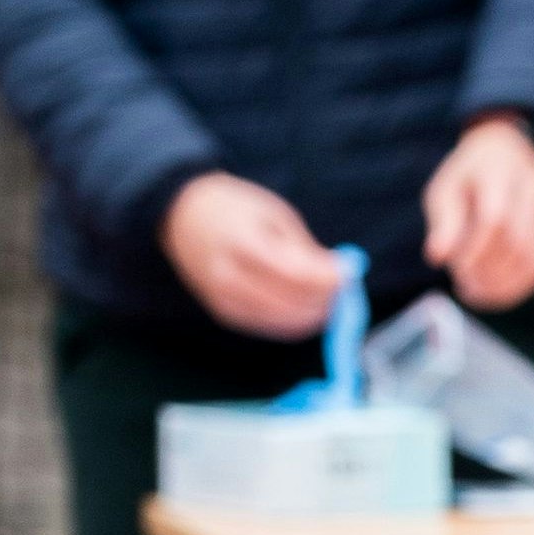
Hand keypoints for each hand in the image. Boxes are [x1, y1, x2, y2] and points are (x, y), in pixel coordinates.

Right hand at [164, 174, 348, 338]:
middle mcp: (227, 275)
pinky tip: (308, 309)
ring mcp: (221, 297)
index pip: (294, 273)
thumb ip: (304, 249)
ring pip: (279, 320)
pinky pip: (264, 326)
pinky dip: (291, 322)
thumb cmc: (236, 208)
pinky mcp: (221, 311)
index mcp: (242, 243)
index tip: (350, 273)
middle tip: (345, 288)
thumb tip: (339, 275)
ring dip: (312, 314)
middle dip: (325, 299)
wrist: (182, 215)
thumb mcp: (275, 214)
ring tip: (331, 297)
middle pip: (289, 302)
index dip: (328, 279)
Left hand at [423, 113, 533, 312]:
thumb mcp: (446, 189)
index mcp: (500, 170)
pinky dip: (525, 282)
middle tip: (466, 287)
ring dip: (507, 283)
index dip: (476, 250)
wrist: (507, 150)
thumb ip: (444, 222)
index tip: (455, 270)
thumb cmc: (469, 176)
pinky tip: (500, 289)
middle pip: (519, 240)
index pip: (494, 217)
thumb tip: (437, 257)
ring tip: (480, 293)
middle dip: (490, 272)